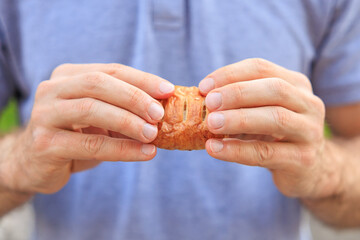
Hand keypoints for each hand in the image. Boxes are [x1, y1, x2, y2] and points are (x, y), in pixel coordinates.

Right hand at [0, 63, 173, 193]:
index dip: (142, 79)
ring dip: (128, 121)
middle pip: (99, 84)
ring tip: (153, 134)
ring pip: (92, 110)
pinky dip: (122, 149)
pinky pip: (91, 144)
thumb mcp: (100, 117)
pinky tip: (145, 153)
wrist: (34, 164)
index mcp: (68, 76)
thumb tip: (165, 107)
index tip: (168, 90)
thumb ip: (124, 109)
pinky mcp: (44, 143)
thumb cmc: (74, 136)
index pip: (110, 70)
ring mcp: (45, 115)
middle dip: (134, 97)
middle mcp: (52, 89)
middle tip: (160, 113)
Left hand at [199, 58, 335, 198]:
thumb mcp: (262, 111)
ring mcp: (310, 132)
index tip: (204, 87)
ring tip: (211, 124)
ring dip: (238, 119)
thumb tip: (201, 97)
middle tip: (209, 103)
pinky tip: (215, 149)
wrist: (310, 168)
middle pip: (274, 89)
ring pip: (275, 119)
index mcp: (296, 84)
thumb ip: (241, 102)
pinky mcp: (303, 159)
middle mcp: (309, 103)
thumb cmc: (276, 134)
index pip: (261, 68)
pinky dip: (237, 150)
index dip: (230, 74)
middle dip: (237, 93)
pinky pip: (266, 153)